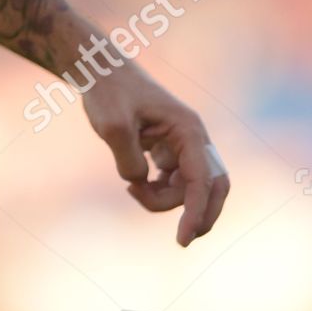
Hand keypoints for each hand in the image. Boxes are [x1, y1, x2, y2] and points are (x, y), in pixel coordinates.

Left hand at [82, 65, 229, 245]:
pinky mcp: (168, 148)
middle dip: (200, 215)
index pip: (201, 180)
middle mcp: (192, 137)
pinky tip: (136, 185)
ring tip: (132, 189)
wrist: (99, 70)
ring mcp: (182, 143)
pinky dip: (159, 191)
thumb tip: (140, 183)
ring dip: (166, 200)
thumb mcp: (112, 126)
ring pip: (188, 187)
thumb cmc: (107, 92)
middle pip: (212, 187)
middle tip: (181, 240)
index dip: (195, 213)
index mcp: (187, 129)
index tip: (182, 240)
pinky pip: (175, 181)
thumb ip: (129, 162)